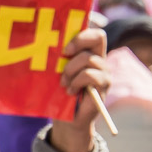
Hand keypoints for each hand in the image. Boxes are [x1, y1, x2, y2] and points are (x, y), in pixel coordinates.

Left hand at [47, 26, 109, 151]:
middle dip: (78, 42)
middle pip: (99, 36)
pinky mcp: (104, 85)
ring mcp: (105, 72)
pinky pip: (91, 75)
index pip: (94, 32)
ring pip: (88, 58)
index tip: (65, 44)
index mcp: (90, 53)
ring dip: (71, 69)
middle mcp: (100, 60)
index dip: (82, 32)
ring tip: (63, 82)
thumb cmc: (60, 93)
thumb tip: (47, 42)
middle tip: (64, 53)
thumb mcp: (57, 71)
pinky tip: (70, 90)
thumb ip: (59, 57)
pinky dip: (77, 81)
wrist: (68, 120)